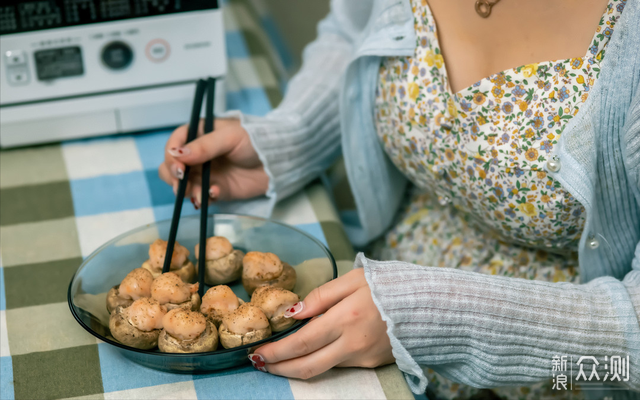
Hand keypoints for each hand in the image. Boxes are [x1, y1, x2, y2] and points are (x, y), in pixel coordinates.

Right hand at [159, 118, 268, 207]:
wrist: (277, 161)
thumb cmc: (255, 140)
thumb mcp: (230, 137)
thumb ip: (204, 146)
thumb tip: (176, 154)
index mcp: (198, 134)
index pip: (174, 144)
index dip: (171, 156)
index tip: (177, 168)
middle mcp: (197, 155)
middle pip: (171, 167)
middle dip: (173, 177)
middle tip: (183, 184)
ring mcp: (205, 174)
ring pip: (182, 185)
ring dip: (187, 191)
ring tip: (200, 193)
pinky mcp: (215, 189)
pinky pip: (200, 196)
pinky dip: (204, 197)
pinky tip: (216, 193)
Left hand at [249, 268, 394, 378]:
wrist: (431, 305)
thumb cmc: (391, 285)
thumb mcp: (355, 278)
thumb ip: (321, 295)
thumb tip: (293, 312)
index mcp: (346, 318)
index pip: (301, 343)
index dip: (275, 351)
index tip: (256, 352)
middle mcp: (353, 344)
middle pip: (306, 366)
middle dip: (279, 367)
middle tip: (260, 364)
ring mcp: (364, 358)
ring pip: (322, 368)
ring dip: (296, 366)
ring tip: (279, 358)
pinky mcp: (373, 364)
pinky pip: (340, 365)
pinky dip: (320, 360)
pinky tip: (312, 351)